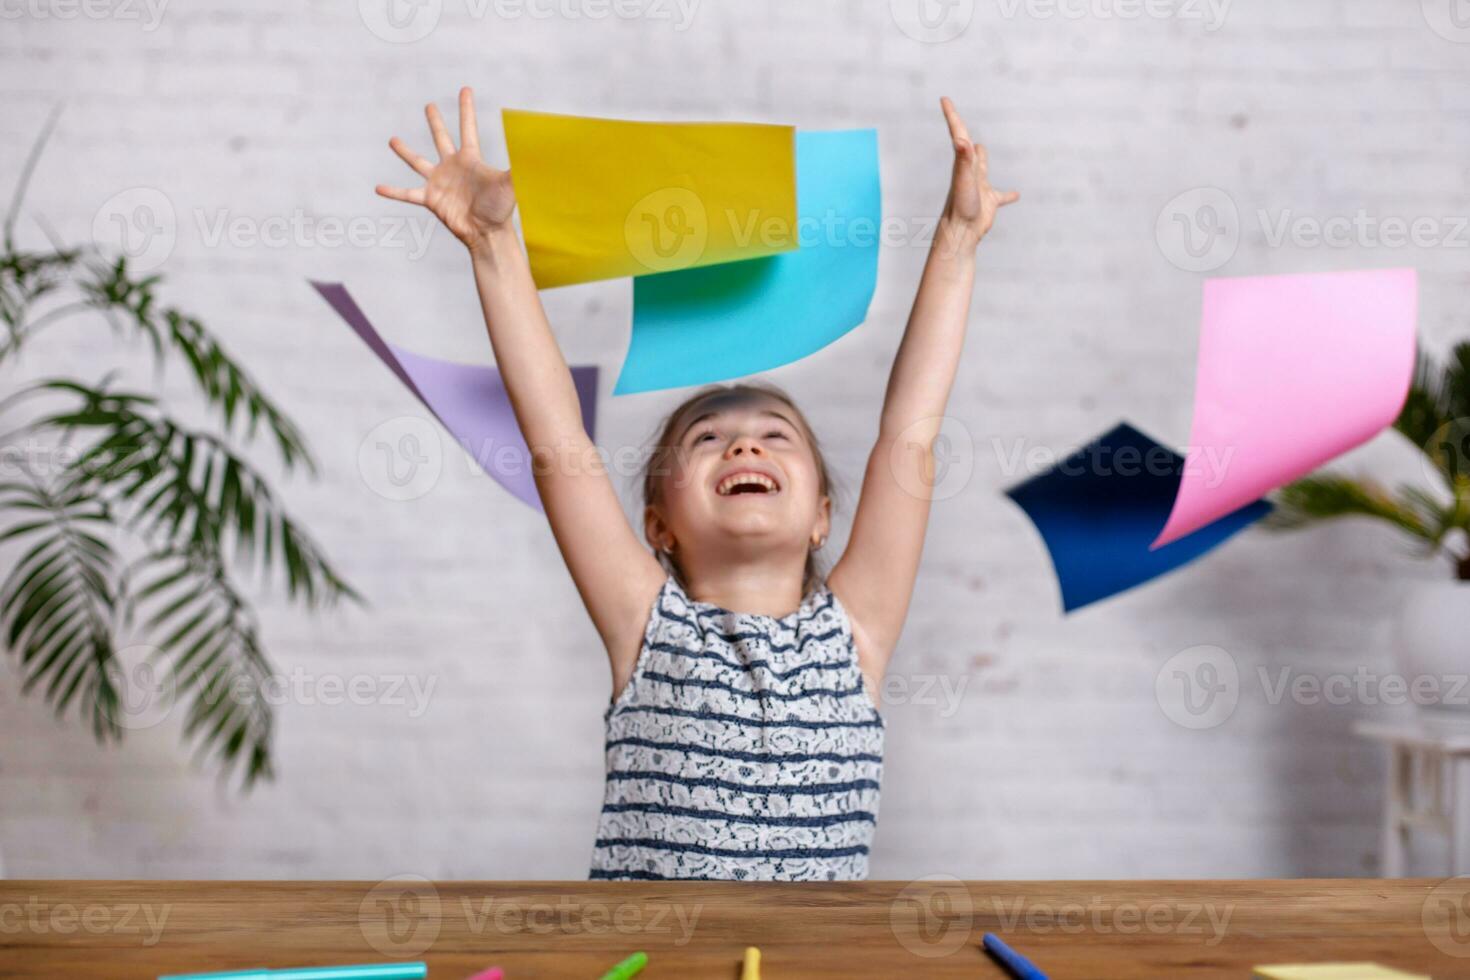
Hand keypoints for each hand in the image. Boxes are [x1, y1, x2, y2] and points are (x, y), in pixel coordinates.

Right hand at [376, 87, 516, 251]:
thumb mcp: (509, 184)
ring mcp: (440, 182)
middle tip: (430, 106)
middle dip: (436, 122)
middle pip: (442, 138)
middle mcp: (453, 167)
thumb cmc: (500, 209)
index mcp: (470, 159)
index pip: (468, 128)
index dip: (466, 109)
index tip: (465, 89)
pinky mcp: (431, 200)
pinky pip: (408, 193)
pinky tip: (378, 188)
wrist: (487, 234)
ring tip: (392, 140)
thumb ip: (520, 167)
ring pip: (419, 162)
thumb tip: (541, 152)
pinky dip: (394, 192)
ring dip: (405, 152)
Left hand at [937, 96, 1018, 250]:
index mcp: (963, 163)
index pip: (958, 133)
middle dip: (962, 132)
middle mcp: (970, 172)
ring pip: (982, 169)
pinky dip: (1008, 195)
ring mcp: (980, 187)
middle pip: (967, 147)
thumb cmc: (961, 207)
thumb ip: (963, 160)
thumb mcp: (964, 180)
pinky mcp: (989, 203)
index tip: (944, 99)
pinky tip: (1016, 195)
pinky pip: (1001, 196)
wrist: (960, 234)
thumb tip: (961, 140)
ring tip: (983, 149)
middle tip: (956, 120)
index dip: (952, 115)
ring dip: (983, 159)